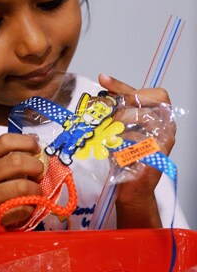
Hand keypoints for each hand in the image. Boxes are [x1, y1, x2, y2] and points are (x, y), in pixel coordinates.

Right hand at [0, 133, 43, 232]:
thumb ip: (11, 156)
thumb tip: (35, 139)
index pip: (5, 141)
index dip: (26, 142)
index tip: (37, 149)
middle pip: (16, 161)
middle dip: (36, 166)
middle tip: (39, 172)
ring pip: (22, 186)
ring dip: (36, 189)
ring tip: (36, 192)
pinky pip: (21, 209)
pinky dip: (30, 208)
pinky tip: (27, 207)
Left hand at [98, 74, 174, 228]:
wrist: (130, 189)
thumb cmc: (126, 157)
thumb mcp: (122, 127)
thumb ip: (118, 106)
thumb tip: (103, 81)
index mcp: (162, 118)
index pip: (154, 93)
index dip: (127, 86)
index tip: (104, 82)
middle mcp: (168, 129)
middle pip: (149, 102)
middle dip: (124, 106)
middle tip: (109, 115)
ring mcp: (164, 143)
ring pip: (144, 118)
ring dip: (121, 123)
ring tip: (109, 133)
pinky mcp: (155, 157)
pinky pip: (137, 140)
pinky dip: (121, 143)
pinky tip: (114, 149)